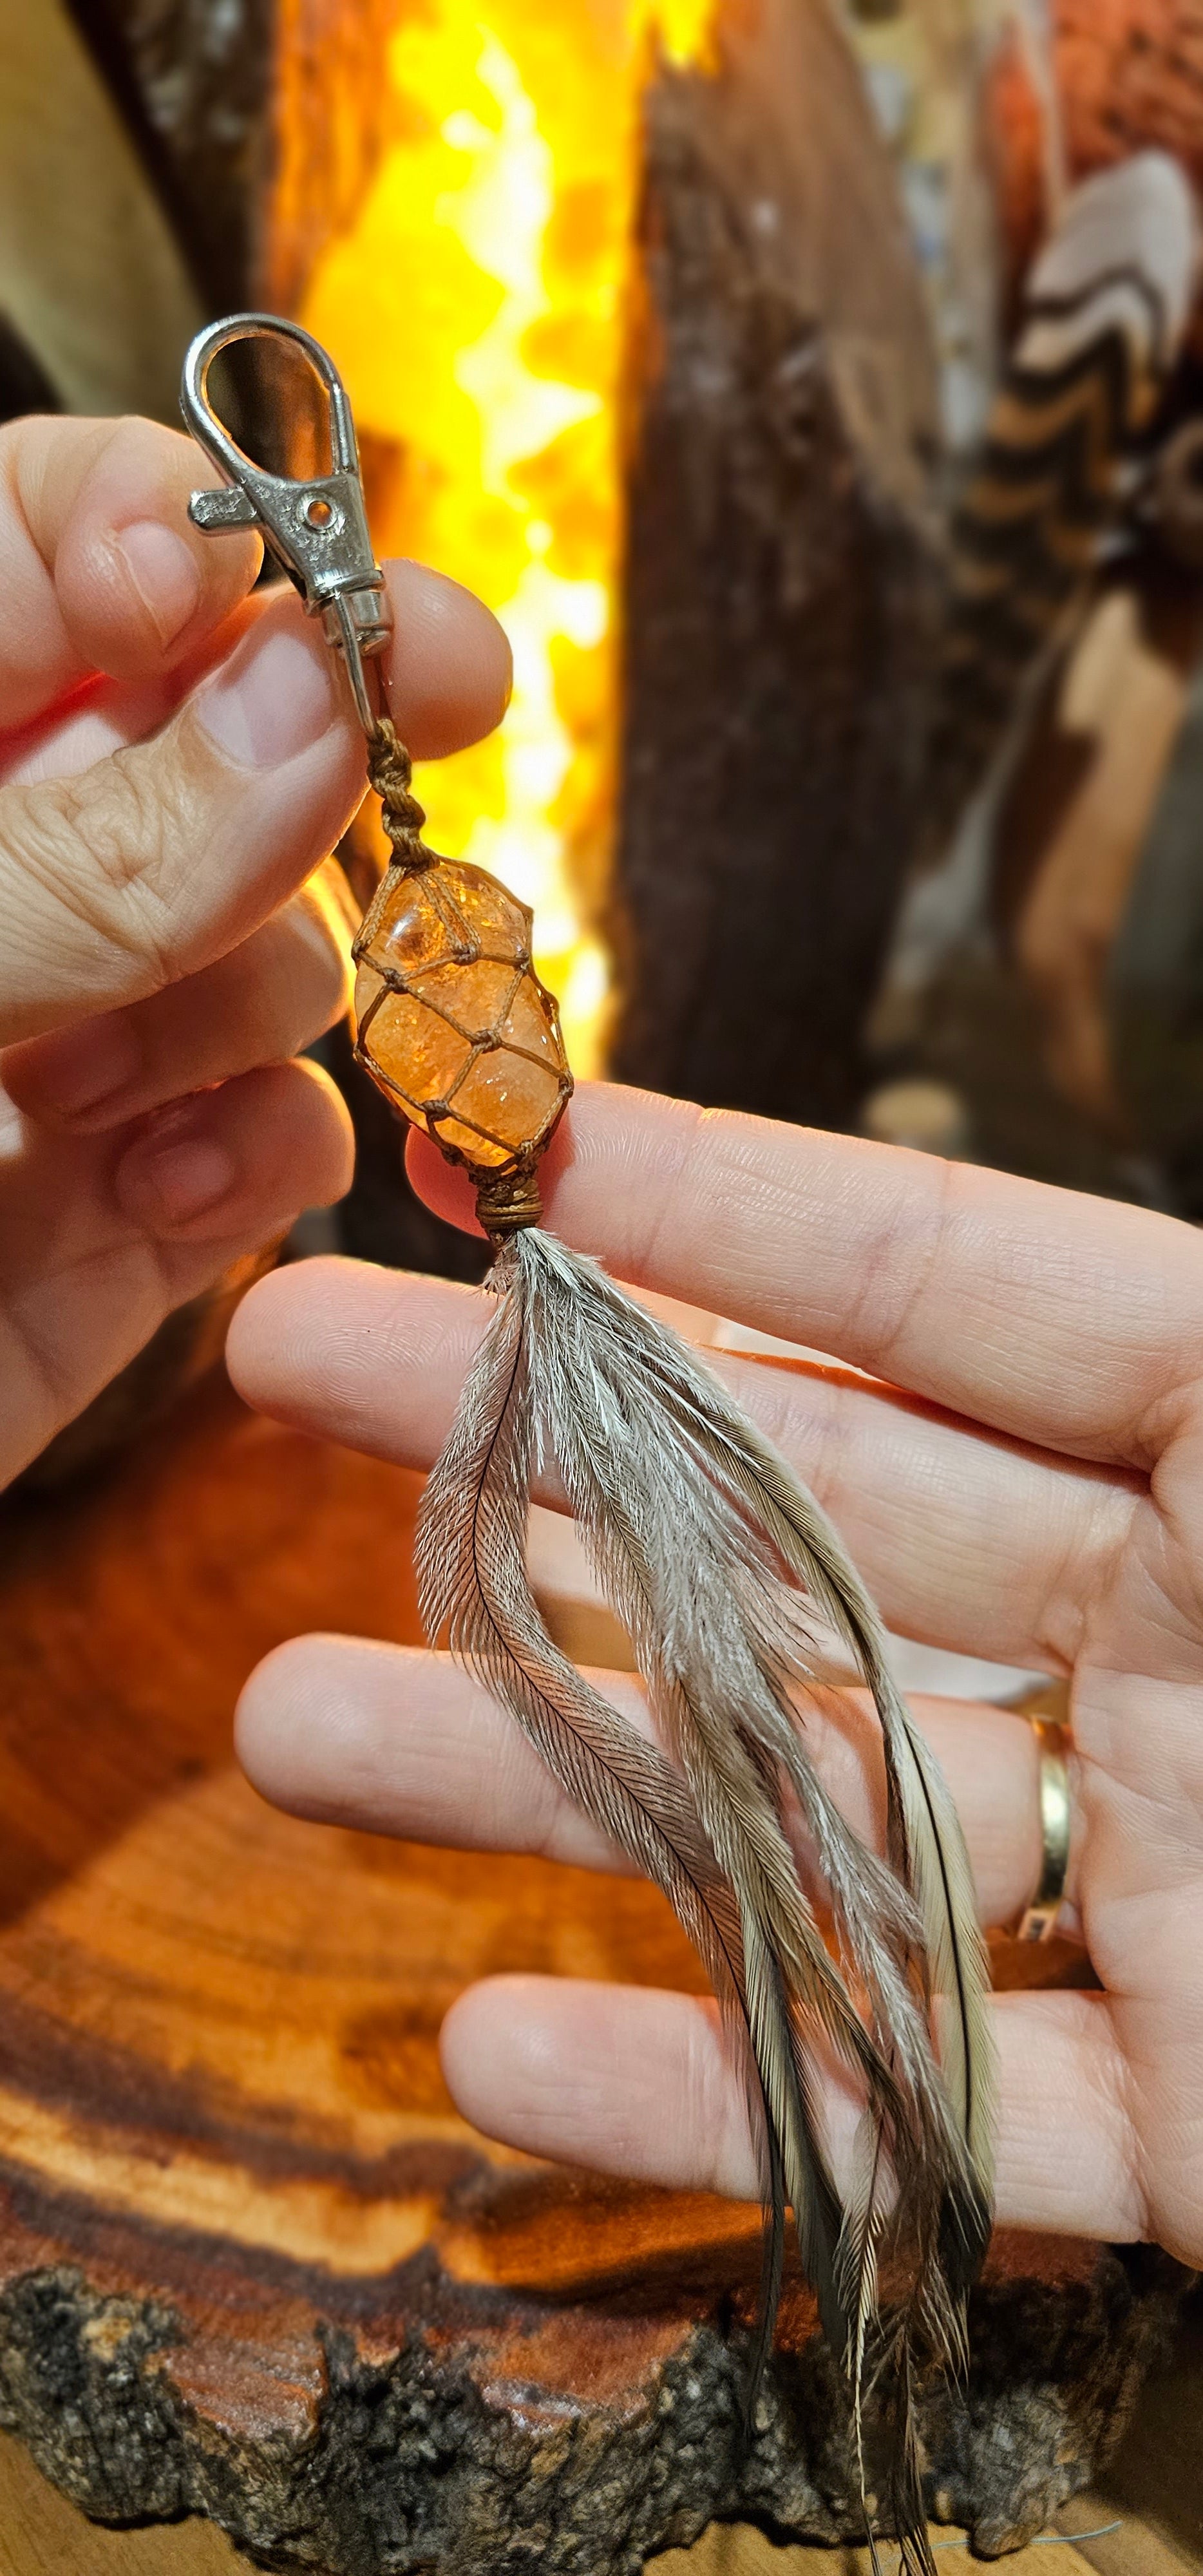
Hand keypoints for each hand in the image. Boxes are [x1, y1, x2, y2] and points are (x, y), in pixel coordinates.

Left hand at [0, 412, 508, 1487]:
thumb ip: (83, 857)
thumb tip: (308, 694)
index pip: (37, 546)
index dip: (163, 531)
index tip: (245, 586)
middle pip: (210, 731)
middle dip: (308, 738)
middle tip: (444, 691)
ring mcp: (65, 1048)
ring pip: (272, 943)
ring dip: (245, 997)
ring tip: (113, 1096)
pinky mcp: (124, 1213)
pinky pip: (276, 1132)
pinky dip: (260, 1156)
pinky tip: (162, 1200)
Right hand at [227, 1081, 1202, 2270]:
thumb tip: (1104, 1235)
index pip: (967, 1295)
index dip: (739, 1211)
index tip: (524, 1154)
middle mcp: (1190, 1653)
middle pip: (818, 1535)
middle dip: (547, 1456)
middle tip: (298, 1367)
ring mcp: (1170, 1891)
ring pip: (813, 1820)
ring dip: (549, 1783)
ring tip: (299, 1716)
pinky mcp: (1192, 2128)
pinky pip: (922, 2113)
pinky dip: (717, 2094)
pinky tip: (491, 2049)